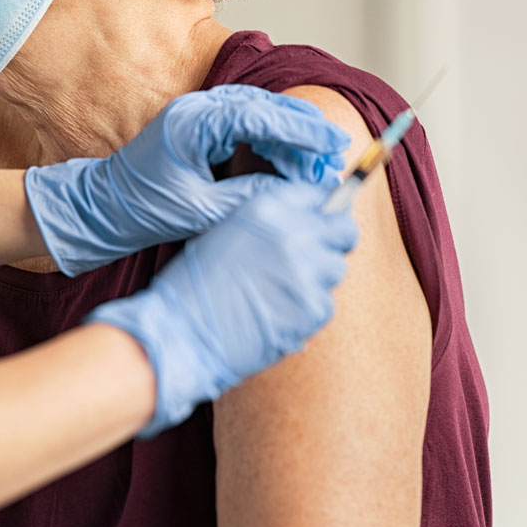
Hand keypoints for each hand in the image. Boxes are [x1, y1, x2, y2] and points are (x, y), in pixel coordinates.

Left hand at [24, 85, 348, 275]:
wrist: (103, 207)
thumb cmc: (143, 210)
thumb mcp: (202, 211)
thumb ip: (250, 198)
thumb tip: (296, 194)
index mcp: (193, 123)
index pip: (260, 116)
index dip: (301, 130)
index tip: (332, 145)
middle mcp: (195, 109)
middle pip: (263, 106)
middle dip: (302, 130)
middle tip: (335, 153)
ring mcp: (195, 114)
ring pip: (256, 112)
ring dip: (288, 134)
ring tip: (318, 160)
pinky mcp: (197, 126)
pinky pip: (243, 122)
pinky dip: (269, 138)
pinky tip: (287, 159)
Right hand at [87, 180, 357, 435]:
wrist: (183, 331)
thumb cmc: (194, 284)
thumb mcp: (226, 231)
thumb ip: (268, 222)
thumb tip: (306, 223)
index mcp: (267, 208)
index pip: (318, 196)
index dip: (320, 212)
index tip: (318, 223)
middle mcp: (293, 234)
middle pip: (343, 230)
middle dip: (333, 241)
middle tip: (314, 256)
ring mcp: (308, 272)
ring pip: (335, 269)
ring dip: (317, 278)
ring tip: (281, 291)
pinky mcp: (314, 309)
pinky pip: (325, 304)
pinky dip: (307, 310)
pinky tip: (277, 313)